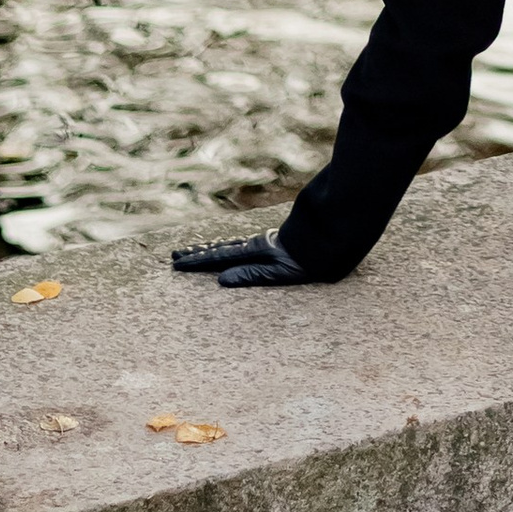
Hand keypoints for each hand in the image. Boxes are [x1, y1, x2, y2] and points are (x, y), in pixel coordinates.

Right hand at [171, 232, 306, 287]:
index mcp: (255, 251)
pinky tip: (231, 249)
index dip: (198, 261)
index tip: (176, 263)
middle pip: (221, 249)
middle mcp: (256, 244)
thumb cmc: (312, 257)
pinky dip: (230, 247)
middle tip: (175, 255)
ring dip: (212, 249)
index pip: (219, 256)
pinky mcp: (277, 243)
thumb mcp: (282, 271)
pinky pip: (244, 246)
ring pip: (231, 246)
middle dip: (198, 253)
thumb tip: (220, 280)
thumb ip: (252, 275)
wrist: (337, 231)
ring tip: (195, 251)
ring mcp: (266, 243)